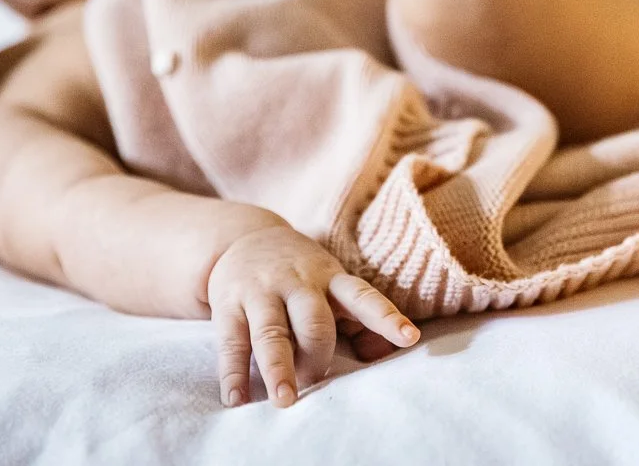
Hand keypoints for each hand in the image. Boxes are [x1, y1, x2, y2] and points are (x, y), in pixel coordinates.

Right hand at [207, 224, 419, 407]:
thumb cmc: (300, 276)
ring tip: (284, 400)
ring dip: (278, 369)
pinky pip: (232, 342)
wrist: (243, 238)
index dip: (386, 317)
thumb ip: (356, 320)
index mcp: (331, 279)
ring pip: (272, 332)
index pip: (364, 297)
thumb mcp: (331, 285)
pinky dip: (233, 373)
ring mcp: (261, 292)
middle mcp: (298, 283)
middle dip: (318, 354)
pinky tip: (236, 399)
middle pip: (314, 320)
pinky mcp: (229, 305)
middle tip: (317, 384)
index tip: (409, 337)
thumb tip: (384, 355)